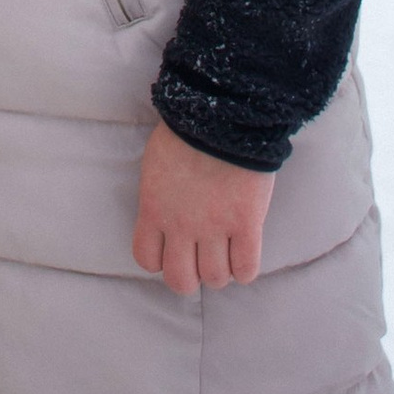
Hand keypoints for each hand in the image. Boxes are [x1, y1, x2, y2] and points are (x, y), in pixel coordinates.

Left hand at [132, 116, 275, 295]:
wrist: (221, 112)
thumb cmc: (186, 131)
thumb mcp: (156, 166)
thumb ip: (159, 197)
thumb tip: (164, 217)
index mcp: (154, 208)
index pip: (146, 259)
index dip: (161, 260)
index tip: (174, 249)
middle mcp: (181, 225)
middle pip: (181, 281)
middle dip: (191, 276)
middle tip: (201, 259)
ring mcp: (215, 227)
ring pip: (215, 279)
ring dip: (221, 270)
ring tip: (226, 252)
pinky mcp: (246, 224)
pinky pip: (246, 268)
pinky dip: (245, 268)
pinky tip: (244, 251)